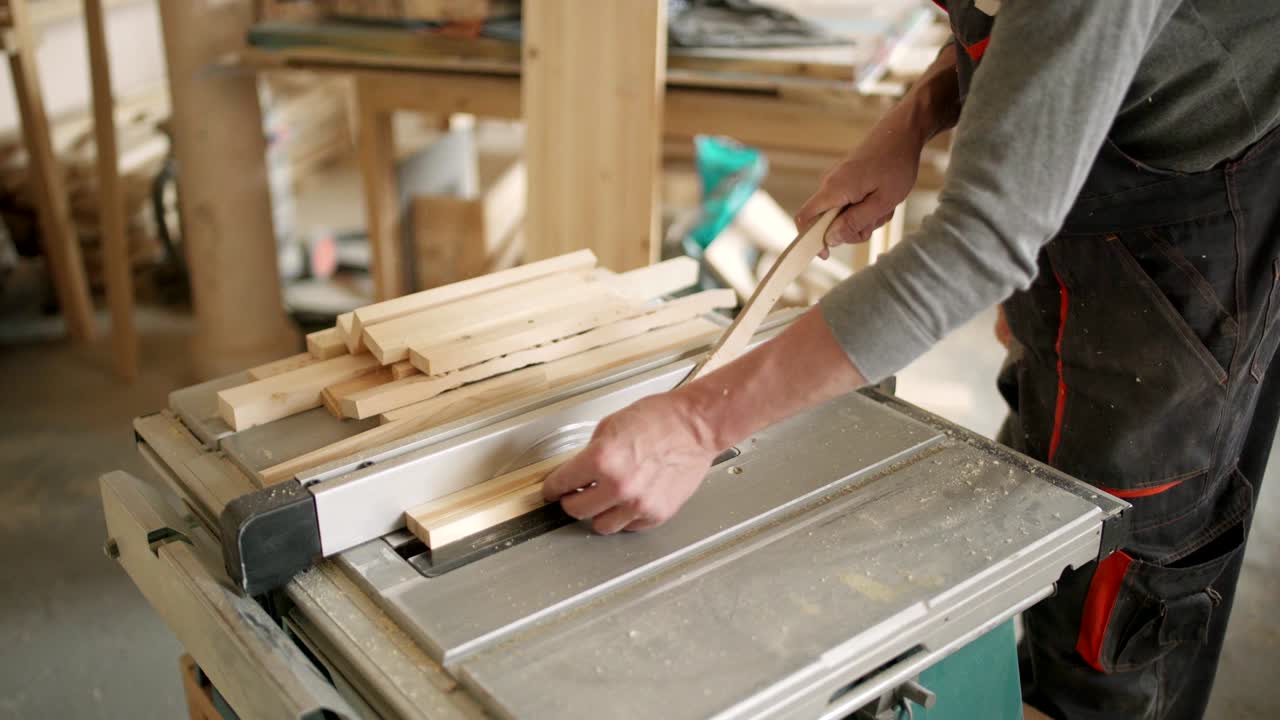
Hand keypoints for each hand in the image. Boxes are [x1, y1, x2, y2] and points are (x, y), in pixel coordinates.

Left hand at [542, 391, 718, 534]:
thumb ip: (591, 452)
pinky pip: (629, 526)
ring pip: (601, 525)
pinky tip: (626, 500)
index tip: (550, 491)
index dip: (551, 488)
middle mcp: (619, 486)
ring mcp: (639, 504)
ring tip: (603, 499)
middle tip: (575, 494)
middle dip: (572, 501)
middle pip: (576, 511)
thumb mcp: (611, 425)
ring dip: (597, 513)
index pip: (560, 484)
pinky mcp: (657, 514)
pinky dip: (624, 516)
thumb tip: (577, 471)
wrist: (696, 426)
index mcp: (602, 459)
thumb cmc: (660, 419)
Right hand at [795, 107, 926, 258]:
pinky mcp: (846, 179)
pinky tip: (883, 197)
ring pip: (842, 213)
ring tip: (885, 204)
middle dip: (852, 229)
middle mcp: (830, 184)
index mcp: (834, 189)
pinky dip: (866, 206)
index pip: (804, 218)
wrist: (903, 131)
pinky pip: (850, 202)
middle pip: (827, 222)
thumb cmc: (896, 165)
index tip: (826, 254)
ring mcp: (837, 181)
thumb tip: (830, 240)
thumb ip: (855, 222)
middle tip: (877, 220)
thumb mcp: (882, 202)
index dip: (809, 240)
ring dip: (864, 218)